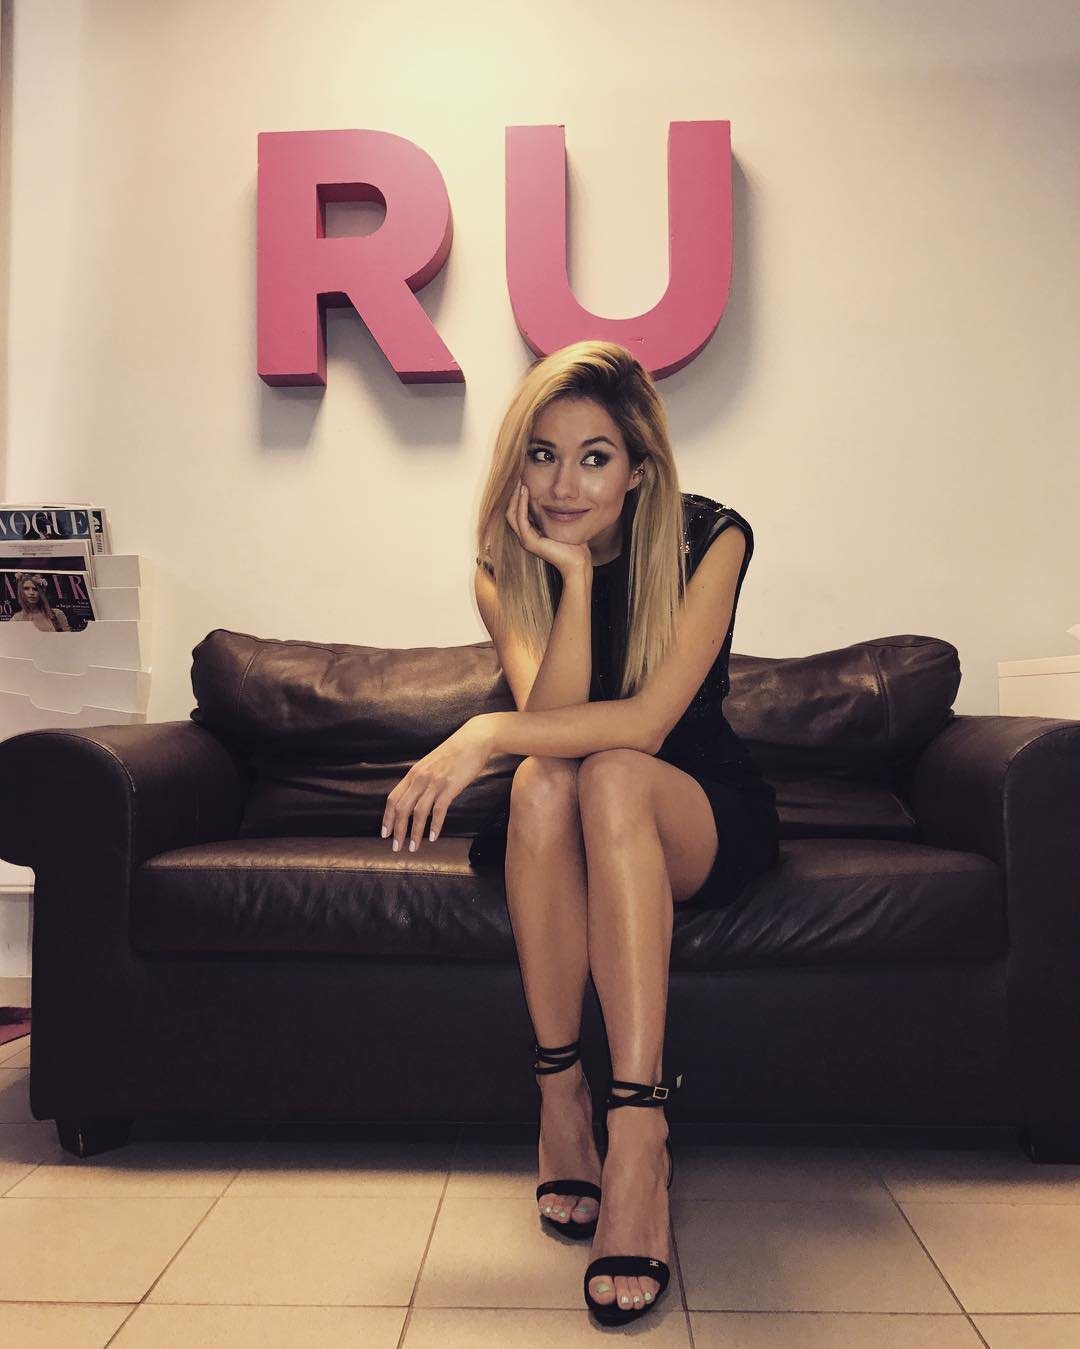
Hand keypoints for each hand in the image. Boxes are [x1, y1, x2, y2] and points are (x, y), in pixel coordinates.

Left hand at [381, 715, 495, 852]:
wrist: (474, 739)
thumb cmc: (455, 751)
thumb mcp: (431, 763)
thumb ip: (422, 779)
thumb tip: (415, 797)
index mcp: (414, 773)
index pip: (393, 798)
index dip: (387, 818)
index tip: (385, 833)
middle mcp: (420, 778)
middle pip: (402, 808)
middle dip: (397, 830)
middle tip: (396, 847)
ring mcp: (435, 782)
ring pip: (418, 812)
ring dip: (414, 833)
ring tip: (413, 848)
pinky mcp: (450, 786)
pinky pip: (438, 810)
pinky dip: (434, 826)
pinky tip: (433, 837)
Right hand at [506, 480, 593, 574]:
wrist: (578, 562)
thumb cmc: (575, 545)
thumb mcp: (563, 524)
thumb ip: (556, 513)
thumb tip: (559, 498)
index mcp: (532, 534)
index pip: (518, 512)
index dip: (518, 497)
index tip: (523, 480)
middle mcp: (525, 537)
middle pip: (511, 511)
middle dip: (513, 494)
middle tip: (517, 477)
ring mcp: (526, 540)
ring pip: (512, 514)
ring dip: (515, 497)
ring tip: (519, 482)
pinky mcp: (530, 542)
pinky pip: (521, 519)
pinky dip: (521, 504)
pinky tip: (525, 492)